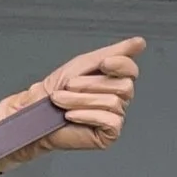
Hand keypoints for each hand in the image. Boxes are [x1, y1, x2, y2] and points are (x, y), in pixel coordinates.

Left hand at [8, 37, 144, 153]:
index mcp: (115, 79)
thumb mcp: (85, 64)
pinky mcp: (109, 134)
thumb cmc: (57, 88)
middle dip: (90, 84)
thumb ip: (114, 52)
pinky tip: (70, 116)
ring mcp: (115, 117)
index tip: (103, 64)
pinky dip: (86, 115)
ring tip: (61, 101)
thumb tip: (140, 42)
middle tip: (68, 86)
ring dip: (80, 100)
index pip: (131, 69)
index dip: (121, 64)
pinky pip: (109, 120)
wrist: (36, 111)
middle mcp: (119, 98)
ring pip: (112, 102)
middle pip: (123, 86)